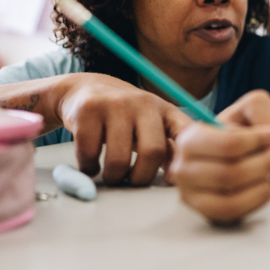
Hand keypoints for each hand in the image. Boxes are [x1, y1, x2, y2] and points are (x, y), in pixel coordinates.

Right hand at [55, 73, 195, 185]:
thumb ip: (166, 146)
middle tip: (132, 181)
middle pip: (152, 152)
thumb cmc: (123, 116)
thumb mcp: (150, 124)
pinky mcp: (88, 109)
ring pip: (119, 159)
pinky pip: (89, 154)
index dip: (184, 159)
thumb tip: (177, 176)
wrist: (83, 88)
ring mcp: (115, 104)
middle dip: (141, 177)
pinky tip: (91, 163)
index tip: (173, 179)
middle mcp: (143, 103)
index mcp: (165, 110)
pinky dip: (88, 167)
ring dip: (113, 176)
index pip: (186, 132)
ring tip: (111, 174)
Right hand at [172, 90, 269, 225]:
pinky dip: (259, 199)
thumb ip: (261, 111)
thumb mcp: (253, 105)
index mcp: (189, 139)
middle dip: (263, 164)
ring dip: (262, 184)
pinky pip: (235, 214)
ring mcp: (192, 195)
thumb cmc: (245, 126)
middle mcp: (183, 169)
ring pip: (231, 200)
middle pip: (229, 175)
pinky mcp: (206, 211)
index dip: (257, 142)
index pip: (227, 146)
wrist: (243, 146)